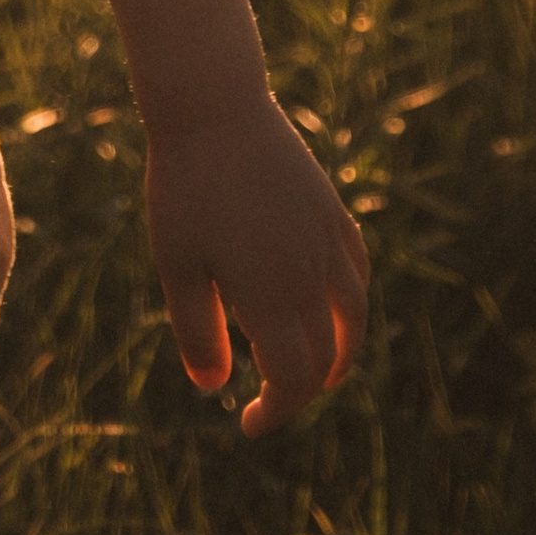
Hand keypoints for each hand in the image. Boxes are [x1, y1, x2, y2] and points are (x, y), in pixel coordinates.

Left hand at [145, 94, 370, 436]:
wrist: (214, 109)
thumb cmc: (184, 188)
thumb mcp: (178, 263)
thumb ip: (198, 329)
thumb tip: (213, 387)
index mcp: (273, 296)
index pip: (293, 380)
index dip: (276, 412)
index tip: (248, 425)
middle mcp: (311, 276)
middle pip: (325, 357)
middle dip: (300, 391)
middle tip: (268, 401)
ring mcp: (328, 242)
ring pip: (354, 317)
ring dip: (339, 353)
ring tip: (318, 371)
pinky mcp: (331, 211)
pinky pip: (356, 272)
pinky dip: (350, 304)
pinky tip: (333, 306)